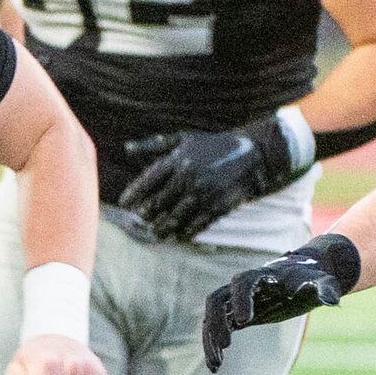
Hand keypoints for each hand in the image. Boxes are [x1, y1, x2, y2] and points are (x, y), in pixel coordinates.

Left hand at [118, 116, 300, 241]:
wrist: (251, 155)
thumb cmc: (211, 146)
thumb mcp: (183, 139)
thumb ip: (154, 145)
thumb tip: (127, 149)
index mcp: (177, 160)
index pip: (147, 181)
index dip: (133, 194)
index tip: (124, 203)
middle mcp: (188, 177)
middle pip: (158, 203)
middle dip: (145, 214)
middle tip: (139, 219)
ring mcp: (203, 193)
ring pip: (174, 218)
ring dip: (161, 227)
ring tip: (156, 231)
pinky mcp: (217, 206)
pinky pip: (195, 225)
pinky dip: (184, 233)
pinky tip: (177, 235)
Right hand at [201, 235, 358, 373]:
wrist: (302, 279)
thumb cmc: (311, 280)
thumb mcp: (322, 283)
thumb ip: (325, 289)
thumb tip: (335, 301)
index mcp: (262, 275)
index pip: (242, 282)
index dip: (241, 300)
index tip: (245, 321)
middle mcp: (242, 287)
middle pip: (218, 299)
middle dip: (217, 321)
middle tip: (225, 345)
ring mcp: (236, 301)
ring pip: (213, 316)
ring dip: (210, 338)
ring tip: (216, 364)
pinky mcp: (235, 315)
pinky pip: (217, 328)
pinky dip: (213, 346)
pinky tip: (215, 367)